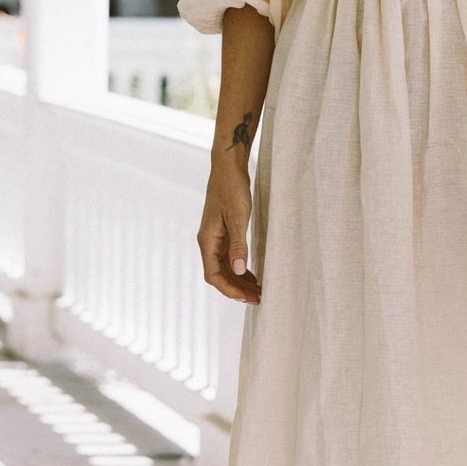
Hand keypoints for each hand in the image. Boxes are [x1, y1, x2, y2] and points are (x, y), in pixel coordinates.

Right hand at [198, 154, 260, 303]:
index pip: (214, 276)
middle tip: (259, 298)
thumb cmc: (232, 189)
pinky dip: (240, 269)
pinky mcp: (223, 232)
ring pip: (224, 268)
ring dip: (239, 281)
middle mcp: (208, 242)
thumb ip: (238, 245)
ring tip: (258, 290)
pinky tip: (252, 274)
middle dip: (237, 289)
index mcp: (208, 241)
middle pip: (219, 275)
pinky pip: (228, 257)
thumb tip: (239, 271)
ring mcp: (215, 238)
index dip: (230, 290)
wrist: (228, 167)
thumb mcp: (238, 217)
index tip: (248, 298)